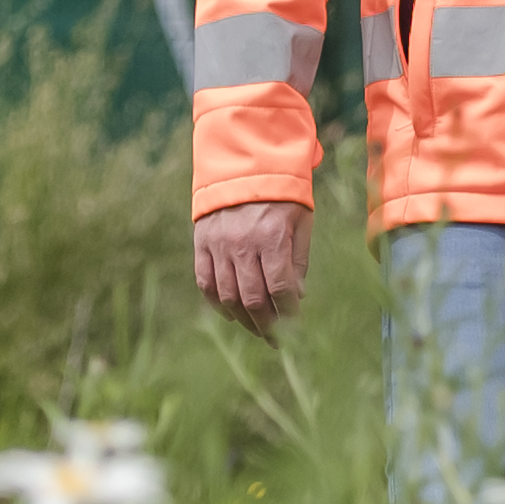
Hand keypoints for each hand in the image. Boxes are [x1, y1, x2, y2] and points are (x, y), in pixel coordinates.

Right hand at [191, 200, 309, 334]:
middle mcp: (243, 244)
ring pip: (227, 296)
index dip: (289, 313)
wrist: (245, 163)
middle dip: (266, 325)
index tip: (295, 328)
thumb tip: (299, 297)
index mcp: (272, 237)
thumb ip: (299, 259)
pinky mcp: (202, 243)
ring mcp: (219, 245)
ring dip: (242, 319)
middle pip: (252, 298)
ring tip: (256, 329)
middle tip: (275, 340)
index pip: (280, 288)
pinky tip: (229, 313)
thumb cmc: (282, 195)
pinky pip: (205, 282)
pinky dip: (216, 303)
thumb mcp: (301, 221)